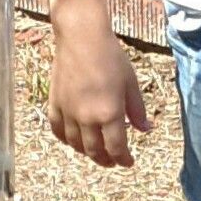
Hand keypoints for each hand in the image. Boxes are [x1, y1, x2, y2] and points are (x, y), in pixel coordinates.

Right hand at [46, 0, 151, 167]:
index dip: (123, 159)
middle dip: (106, 160)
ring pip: (76, 144)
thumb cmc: (110, 57)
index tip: (128, 163)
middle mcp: (86, 118)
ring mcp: (68, 112)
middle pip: (95, 151)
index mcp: (109, 113)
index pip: (116, 148)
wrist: (81, 37)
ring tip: (96, 152)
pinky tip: (74, 140)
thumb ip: (137, 110)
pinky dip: (67, 140)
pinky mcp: (54, 104)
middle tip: (114, 161)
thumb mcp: (131, 83)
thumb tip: (146, 130)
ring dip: (87, 153)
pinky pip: (58, 130)